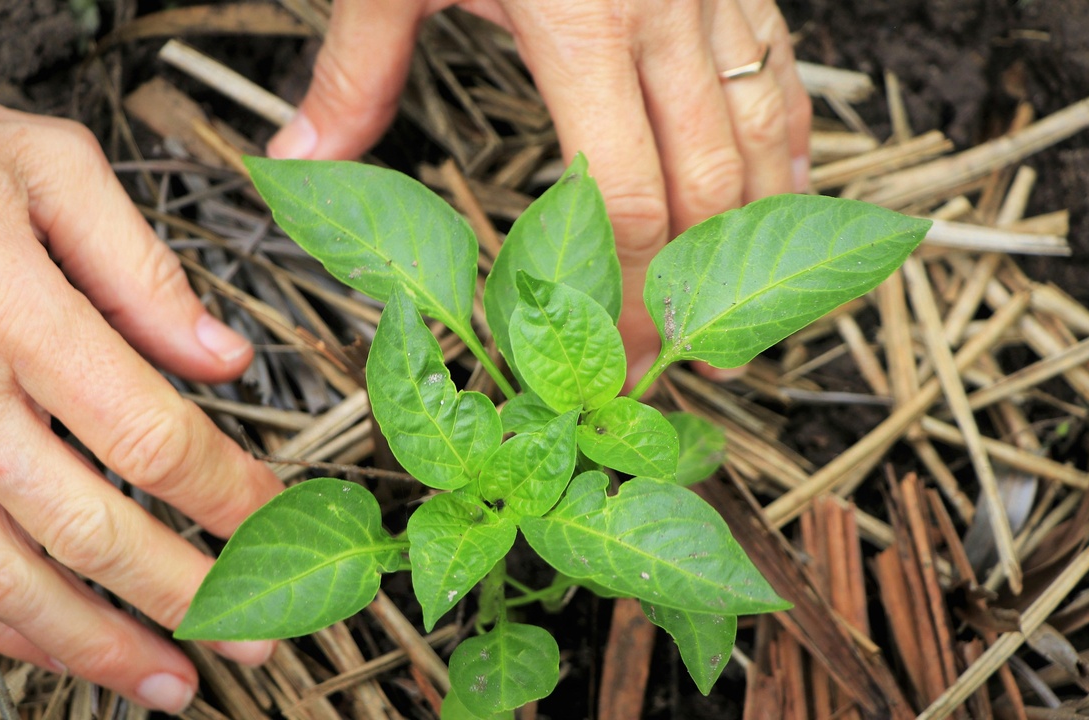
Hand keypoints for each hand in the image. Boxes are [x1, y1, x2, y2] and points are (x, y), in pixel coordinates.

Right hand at [0, 75, 280, 711]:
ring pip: (10, 579)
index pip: (149, 436)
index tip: (279, 515)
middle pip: (92, 530)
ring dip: (102, 646)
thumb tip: (225, 356)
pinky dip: (12, 626)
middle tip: (259, 631)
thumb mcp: (44, 166)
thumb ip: (142, 267)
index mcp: (8, 309)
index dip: (227, 492)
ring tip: (176, 682)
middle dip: (188, 594)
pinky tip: (68, 651)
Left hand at [268, 0, 810, 380]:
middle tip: (692, 365)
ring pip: (767, 133)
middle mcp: (667, 17)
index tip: (614, 356)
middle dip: (699, 288)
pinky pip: (781, 68)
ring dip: (761, 232)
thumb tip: (299, 161)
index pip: (626, 202)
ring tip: (751, 310)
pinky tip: (785, 186)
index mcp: (584, 25)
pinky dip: (789, 138)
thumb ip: (357, 70)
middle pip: (707, 189)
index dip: (629, 296)